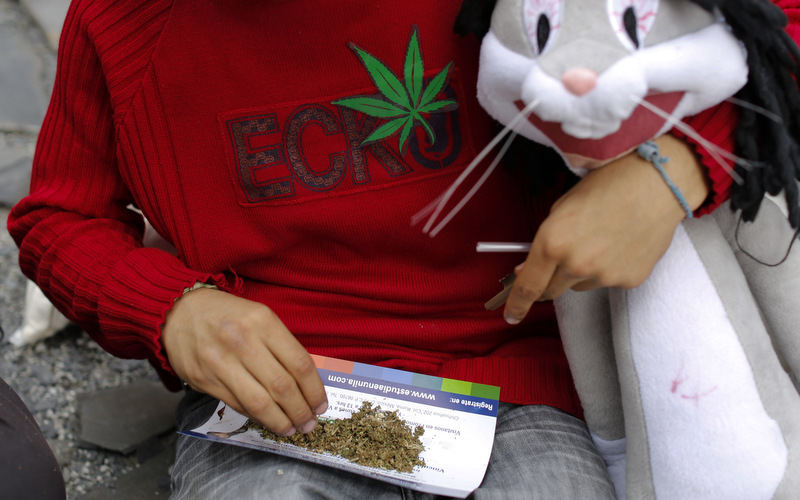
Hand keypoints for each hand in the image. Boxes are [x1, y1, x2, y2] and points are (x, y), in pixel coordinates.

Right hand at [162, 288, 327, 435]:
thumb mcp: (259, 316)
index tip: (321, 404)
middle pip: (282, 387)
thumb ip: (282, 345)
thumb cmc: (227, 314)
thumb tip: (305, 382)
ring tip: (292, 429)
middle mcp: (242, 341)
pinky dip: (256, 416)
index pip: (299, 363)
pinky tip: (268, 420)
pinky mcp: (203, 379)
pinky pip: (237, 405)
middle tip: (309, 423)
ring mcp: (220, 361)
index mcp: (262, 321)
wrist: (178, 310)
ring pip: (259, 402)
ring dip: (280, 422)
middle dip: (301, 411)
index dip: (314, 390)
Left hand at [503, 134, 709, 323]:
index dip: (516, 304)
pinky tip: (620, 244)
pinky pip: (607, 282)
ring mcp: (604, 276)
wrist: (657, 183)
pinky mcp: (628, 280)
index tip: (511, 316)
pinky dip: (607, 269)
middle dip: (548, 281)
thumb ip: (543, 242)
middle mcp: (575, 265)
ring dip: (579, 272)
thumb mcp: (562, 207)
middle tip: (559, 260)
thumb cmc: (607, 186)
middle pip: (551, 291)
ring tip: (600, 239)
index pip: (528, 286)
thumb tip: (527, 268)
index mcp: (552, 243)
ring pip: (579, 285)